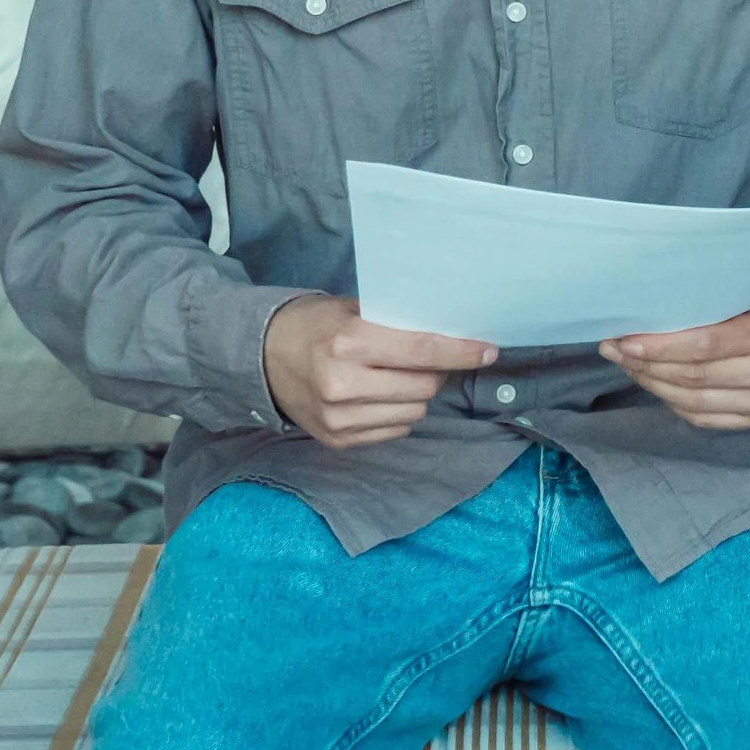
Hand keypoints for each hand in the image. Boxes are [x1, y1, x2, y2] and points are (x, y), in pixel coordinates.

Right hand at [263, 294, 496, 448]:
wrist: (261, 358)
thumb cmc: (316, 325)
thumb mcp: (354, 310)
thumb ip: (398, 324)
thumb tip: (453, 333)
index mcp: (349, 342)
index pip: (423, 351)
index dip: (461, 352)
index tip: (488, 351)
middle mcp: (343, 384)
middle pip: (425, 385)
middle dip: (435, 371)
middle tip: (425, 358)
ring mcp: (339, 417)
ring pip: (415, 411)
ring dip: (417, 393)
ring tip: (394, 376)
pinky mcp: (337, 440)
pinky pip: (395, 430)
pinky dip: (398, 412)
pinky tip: (379, 395)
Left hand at [599, 286, 749, 431]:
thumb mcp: (738, 284)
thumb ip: (700, 298)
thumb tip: (638, 308)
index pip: (704, 345)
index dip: (660, 347)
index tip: (623, 340)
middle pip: (693, 376)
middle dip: (646, 364)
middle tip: (613, 349)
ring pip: (691, 402)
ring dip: (651, 383)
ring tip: (626, 364)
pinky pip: (700, 417)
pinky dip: (669, 400)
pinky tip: (652, 381)